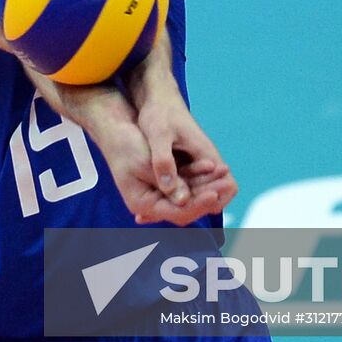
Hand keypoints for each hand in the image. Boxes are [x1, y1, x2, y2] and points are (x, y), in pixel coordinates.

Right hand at [98, 123, 234, 226]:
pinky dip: (198, 175)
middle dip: (207, 194)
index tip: (213, 194)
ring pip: (189, 195)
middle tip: (226, 183)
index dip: (197, 204)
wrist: (114, 129)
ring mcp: (158, 192)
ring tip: (224, 172)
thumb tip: (185, 198)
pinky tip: (212, 167)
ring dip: (206, 184)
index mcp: (142, 203)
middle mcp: (151, 203)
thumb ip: (166, 179)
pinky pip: (185, 183)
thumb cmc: (125, 144)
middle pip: (185, 207)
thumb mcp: (145, 161)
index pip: (176, 212)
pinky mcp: (164, 181)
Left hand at [136, 98, 237, 220]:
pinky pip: (181, 184)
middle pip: (210, 194)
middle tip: (155, 219)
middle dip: (191, 209)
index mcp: (206, 154)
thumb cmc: (160, 111)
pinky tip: (143, 200)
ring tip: (144, 216)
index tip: (193, 210)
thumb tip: (173, 191)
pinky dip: (168, 195)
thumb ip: (164, 162)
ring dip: (178, 204)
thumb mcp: (158, 135)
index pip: (229, 186)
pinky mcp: (181, 162)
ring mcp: (193, 162)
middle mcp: (204, 160)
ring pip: (194, 191)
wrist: (156, 94)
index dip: (217, 201)